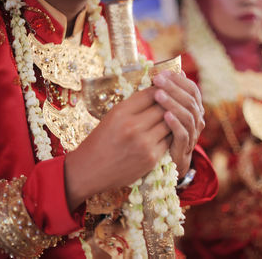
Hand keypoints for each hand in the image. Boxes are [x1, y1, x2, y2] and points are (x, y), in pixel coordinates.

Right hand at [65, 87, 170, 210]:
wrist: (90, 171)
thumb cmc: (100, 141)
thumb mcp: (111, 117)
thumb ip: (133, 106)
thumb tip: (157, 93)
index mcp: (121, 112)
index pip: (150, 94)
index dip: (160, 90)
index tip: (164, 90)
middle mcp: (133, 126)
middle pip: (162, 108)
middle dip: (168, 104)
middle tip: (172, 103)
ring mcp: (144, 143)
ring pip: (169, 124)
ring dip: (171, 120)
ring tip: (171, 118)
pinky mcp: (151, 158)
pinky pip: (169, 140)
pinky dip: (169, 135)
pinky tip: (166, 133)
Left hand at [153, 70, 204, 176]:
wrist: (166, 159)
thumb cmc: (162, 130)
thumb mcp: (164, 109)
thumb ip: (166, 93)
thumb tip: (165, 70)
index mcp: (194, 108)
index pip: (192, 89)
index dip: (178, 80)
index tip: (161, 73)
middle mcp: (197, 120)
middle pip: (190, 100)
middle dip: (173, 88)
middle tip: (157, 80)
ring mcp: (192, 134)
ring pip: (187, 115)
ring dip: (172, 103)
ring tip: (158, 95)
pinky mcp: (185, 147)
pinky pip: (183, 133)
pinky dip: (175, 123)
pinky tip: (165, 115)